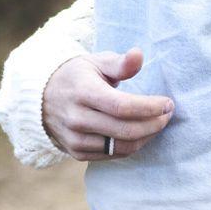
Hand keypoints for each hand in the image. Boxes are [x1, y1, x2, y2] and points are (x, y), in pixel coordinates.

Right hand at [42, 47, 174, 160]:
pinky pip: (113, 154)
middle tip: (168, 114)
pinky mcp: (77, 153)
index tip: (168, 103)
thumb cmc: (78, 76)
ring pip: (121, 146)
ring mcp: (76, 139)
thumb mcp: (96, 62)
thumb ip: (120, 63)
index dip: (149, 107)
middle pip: (125, 130)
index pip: (122, 107)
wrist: (42, 99)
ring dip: (147, 137)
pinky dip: (132, 146)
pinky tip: (142, 133)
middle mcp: (77, 118)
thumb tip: (138, 55)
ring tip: (158, 123)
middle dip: (154, 123)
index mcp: (83, 92)